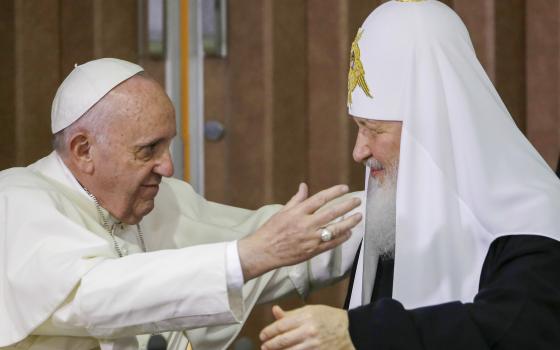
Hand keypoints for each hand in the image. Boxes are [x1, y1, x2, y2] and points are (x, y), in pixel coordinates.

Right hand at [238, 183, 361, 280]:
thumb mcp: (282, 212)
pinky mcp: (312, 251)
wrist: (264, 251)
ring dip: (349, 222)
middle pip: (331, 213)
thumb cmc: (271, 230)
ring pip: (335, 229)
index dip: (334, 192)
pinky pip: (331, 244)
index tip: (345, 188)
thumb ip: (297, 199)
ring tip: (358, 216)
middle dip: (347, 206)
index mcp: (297, 213)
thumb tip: (304, 185)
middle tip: (357, 201)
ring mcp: (310, 239)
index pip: (320, 199)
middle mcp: (305, 224)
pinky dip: (342, 238)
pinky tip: (349, 233)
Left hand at [260, 305, 354, 349]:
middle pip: (282, 341)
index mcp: (305, 317)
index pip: (281, 326)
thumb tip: (274, 311)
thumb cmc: (328, 318)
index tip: (262, 335)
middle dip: (270, 345)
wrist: (350, 330)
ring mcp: (313, 345)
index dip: (268, 332)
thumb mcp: (310, 310)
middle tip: (263, 346)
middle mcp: (308, 331)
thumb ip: (291, 314)